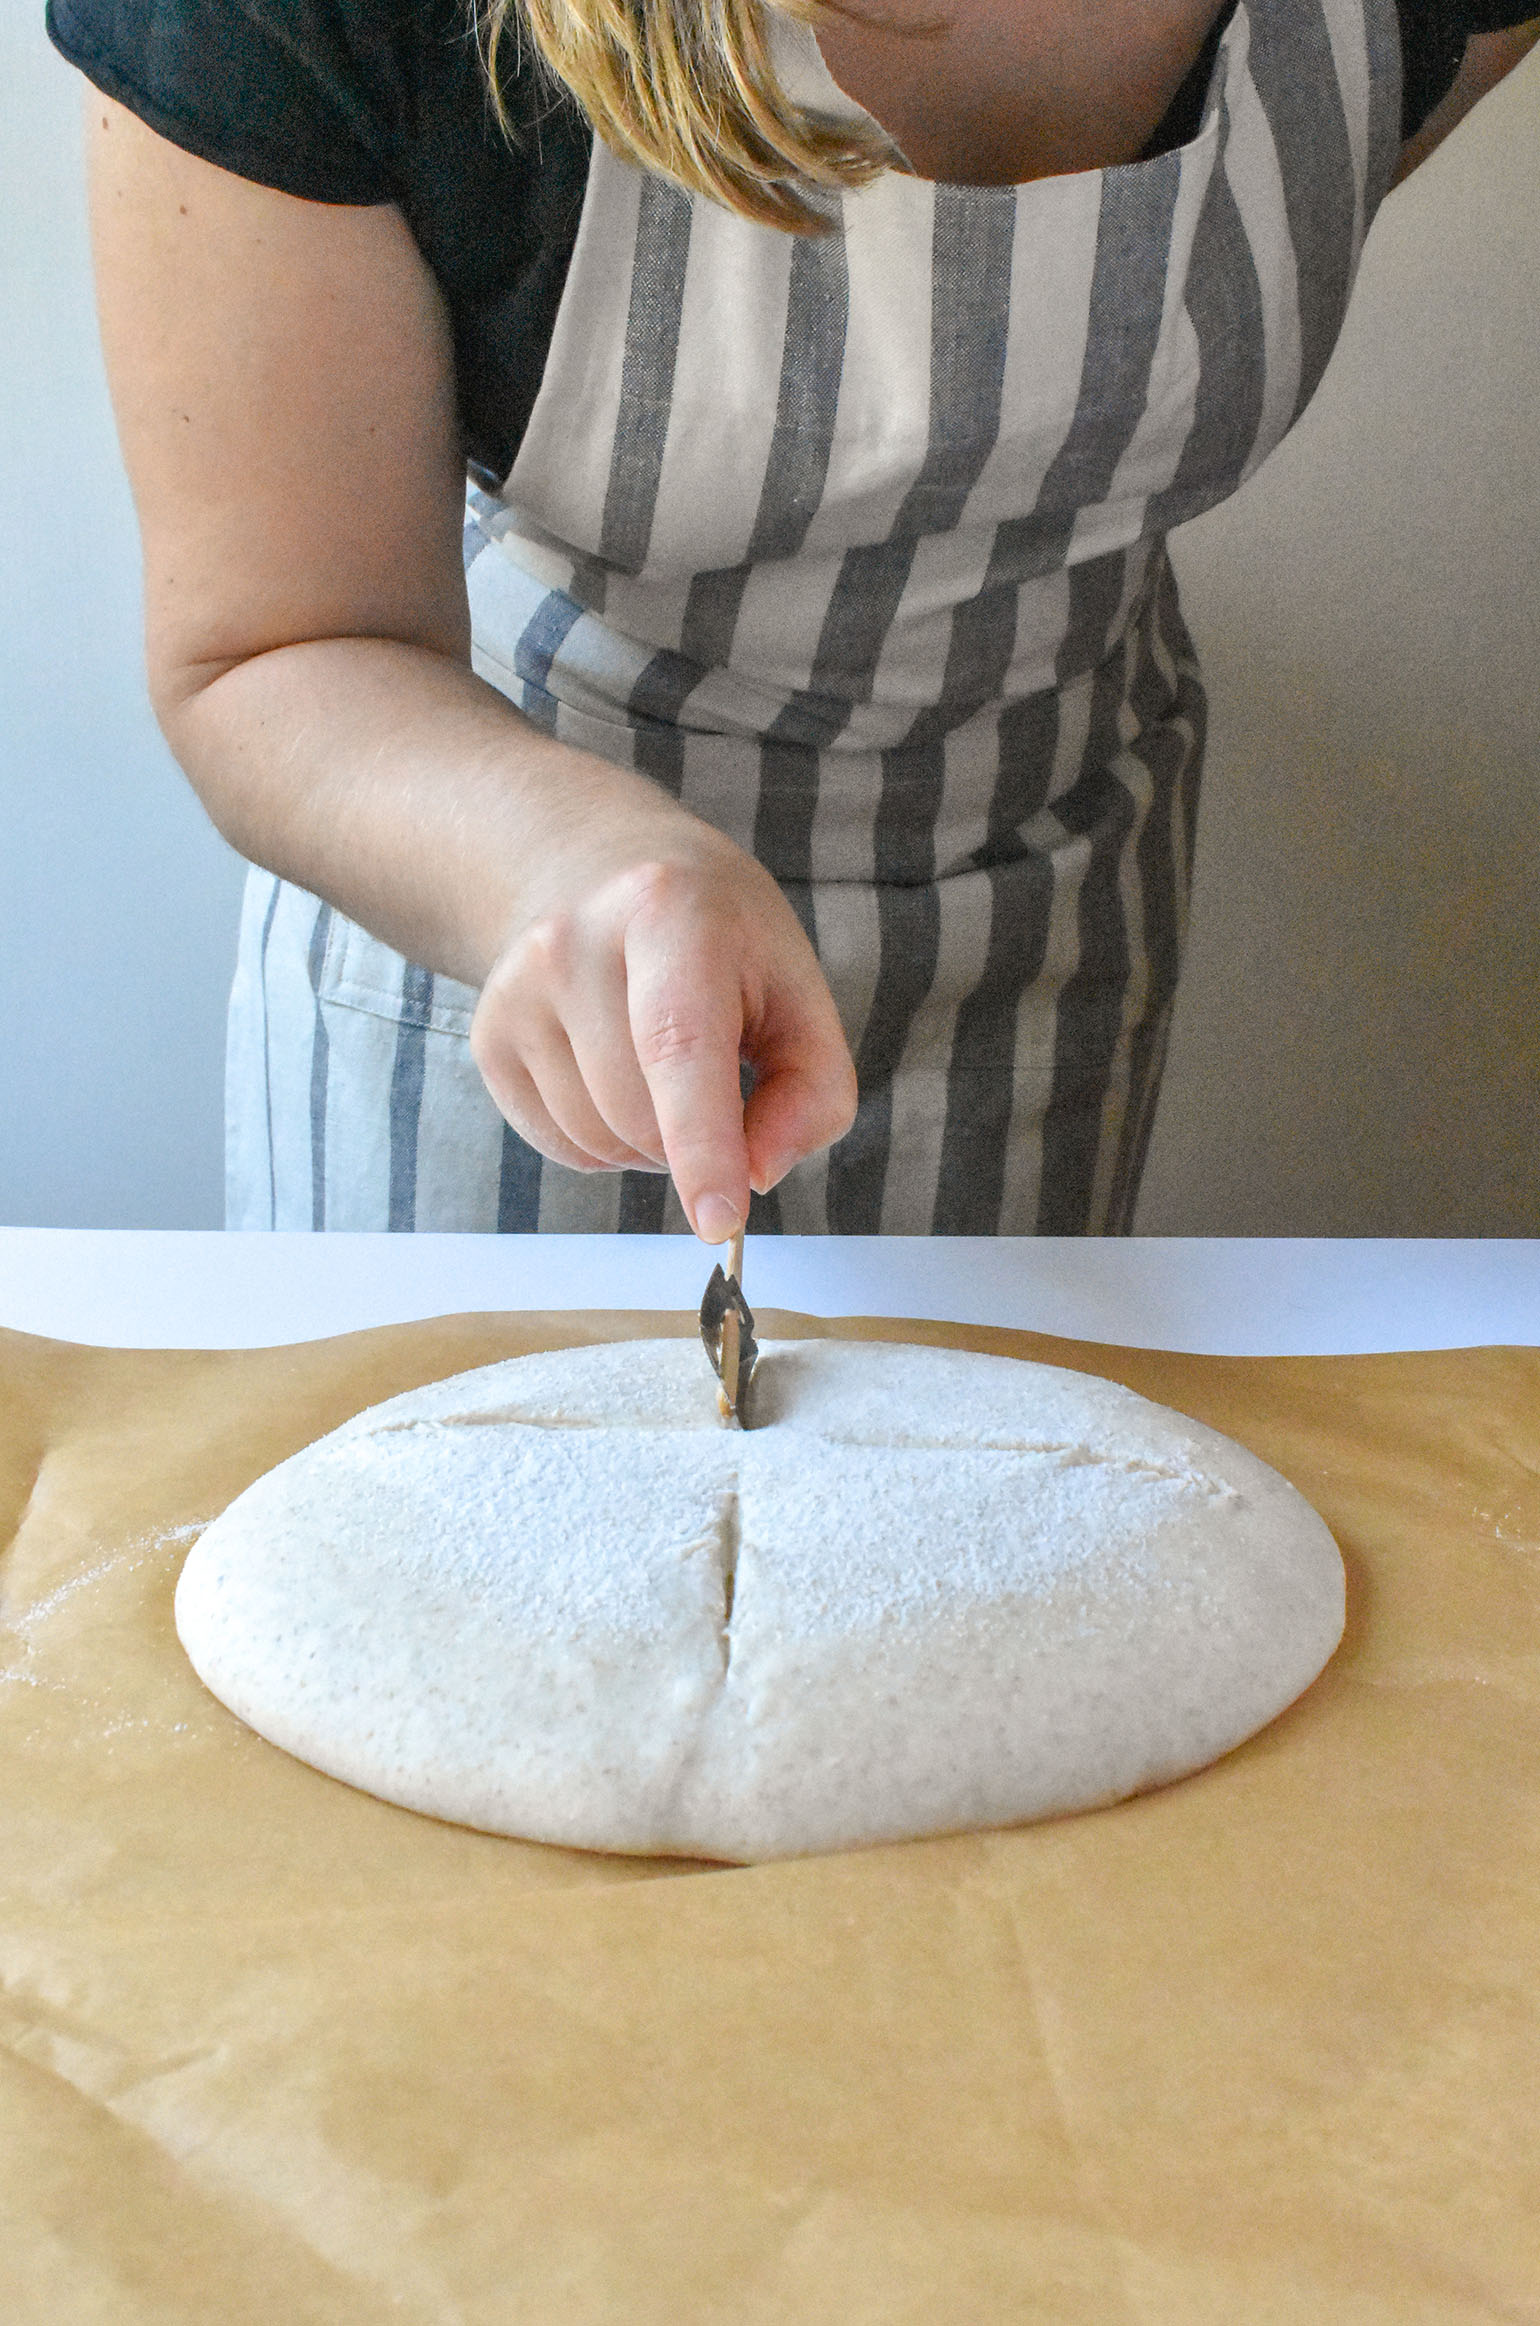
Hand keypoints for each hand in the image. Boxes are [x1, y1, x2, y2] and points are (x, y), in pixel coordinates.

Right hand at [469, 801, 857, 1241]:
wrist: (595, 868)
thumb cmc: (719, 939)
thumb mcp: (796, 986)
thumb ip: (811, 1089)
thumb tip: (757, 1177)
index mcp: (668, 911)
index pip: (679, 1046)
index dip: (703, 1142)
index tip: (720, 1221)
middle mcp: (573, 943)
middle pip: (640, 1115)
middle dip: (693, 1140)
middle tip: (717, 1081)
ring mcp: (518, 990)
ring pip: (598, 1140)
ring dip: (649, 1143)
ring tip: (663, 1071)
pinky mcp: (488, 1036)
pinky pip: (560, 1146)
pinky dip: (606, 1143)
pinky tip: (618, 1078)